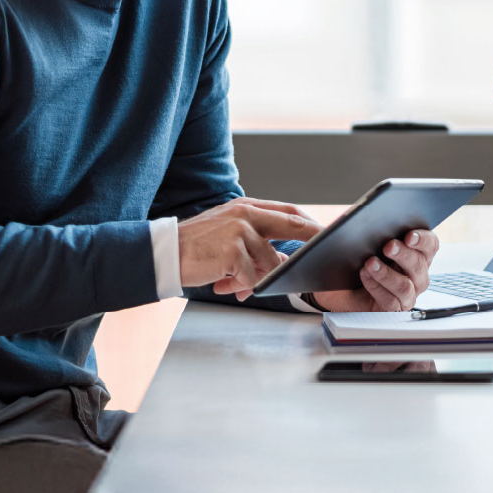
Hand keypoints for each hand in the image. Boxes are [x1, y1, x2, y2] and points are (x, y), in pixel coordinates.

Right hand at [178, 197, 322, 300]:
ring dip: (259, 277)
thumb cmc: (197, 246)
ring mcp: (240, 231)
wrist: (164, 253)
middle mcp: (246, 214)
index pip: (288, 211)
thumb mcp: (228, 233)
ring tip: (233, 282)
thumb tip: (281, 260)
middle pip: (291, 224)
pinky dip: (242, 285)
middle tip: (329, 249)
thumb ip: (256, 241)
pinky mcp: (232, 252)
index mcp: (247, 207)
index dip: (310, 222)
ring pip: (270, 260)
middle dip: (313, 238)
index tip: (328, 231)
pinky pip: (252, 276)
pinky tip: (223, 284)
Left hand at [312, 228, 440, 311]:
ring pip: (406, 286)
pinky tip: (364, 275)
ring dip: (387, 274)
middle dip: (404, 254)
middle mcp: (417, 275)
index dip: (423, 240)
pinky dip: (376, 287)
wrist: (340, 284)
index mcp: (417, 253)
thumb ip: (371, 226)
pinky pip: (390, 302)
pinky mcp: (391, 309)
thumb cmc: (357, 257)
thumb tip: (369, 215)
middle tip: (388, 246)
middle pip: (420, 265)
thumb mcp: (364, 238)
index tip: (409, 235)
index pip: (431, 245)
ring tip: (370, 262)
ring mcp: (407, 294)